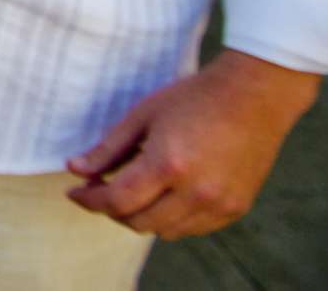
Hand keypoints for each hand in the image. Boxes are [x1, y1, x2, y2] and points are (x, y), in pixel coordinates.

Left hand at [65, 50, 318, 237]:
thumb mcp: (142, 116)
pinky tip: (162, 198)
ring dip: (140, 217)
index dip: (89, 200)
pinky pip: (193, 229)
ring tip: (129, 193)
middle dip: (110, 210)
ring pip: (165, 231)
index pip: (117, 201)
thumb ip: (108, 149)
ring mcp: (220, 205)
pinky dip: (170, 220)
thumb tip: (75, 170)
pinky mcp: (237, 209)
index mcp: (169, 165)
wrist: (253, 97)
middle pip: (138, 222)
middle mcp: (196, 192)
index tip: (74, 192)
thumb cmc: (193, 98)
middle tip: (98, 190)